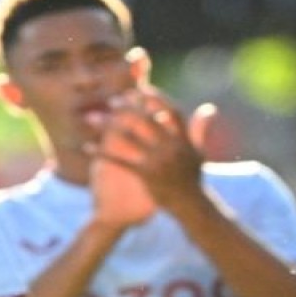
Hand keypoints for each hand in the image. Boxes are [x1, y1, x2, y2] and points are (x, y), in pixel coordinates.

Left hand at [92, 88, 215, 211]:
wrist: (190, 206)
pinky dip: (101, 153)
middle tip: (113, 100)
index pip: (171, 112)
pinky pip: (119, 161)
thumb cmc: (193, 178)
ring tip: (92, 118)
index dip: (156, 98)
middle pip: (146, 120)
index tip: (141, 89)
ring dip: (107, 126)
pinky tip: (86, 147)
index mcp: (184, 140)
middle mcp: (172, 148)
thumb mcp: (199, 152)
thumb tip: (209, 108)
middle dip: (129, 108)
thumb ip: (200, 129)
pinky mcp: (146, 175)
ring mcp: (159, 161)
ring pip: (128, 138)